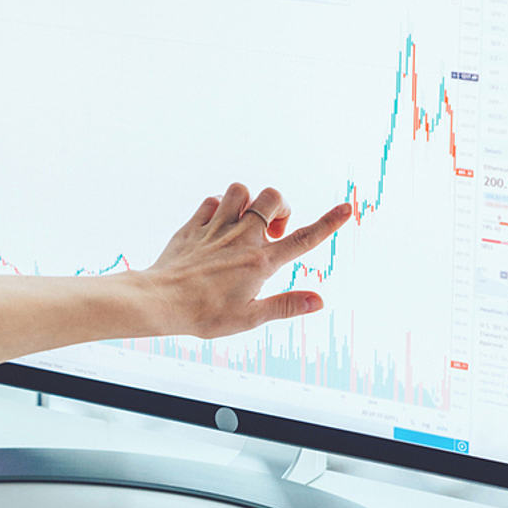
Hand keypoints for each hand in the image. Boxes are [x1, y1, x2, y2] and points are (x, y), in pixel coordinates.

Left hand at [141, 182, 351, 338]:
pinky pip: (211, 201)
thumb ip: (285, 306)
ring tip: (244, 223)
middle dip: (280, 205)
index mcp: (260, 262)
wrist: (160, 301)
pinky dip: (218, 207)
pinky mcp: (194, 226)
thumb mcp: (249, 317)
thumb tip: (319, 302)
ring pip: (240, 190)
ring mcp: (216, 228)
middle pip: (273, 197)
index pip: (303, 239)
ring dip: (248, 201)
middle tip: (272, 231)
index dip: (328, 223)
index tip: (347, 208)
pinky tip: (217, 225)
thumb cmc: (204, 314)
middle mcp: (242, 238)